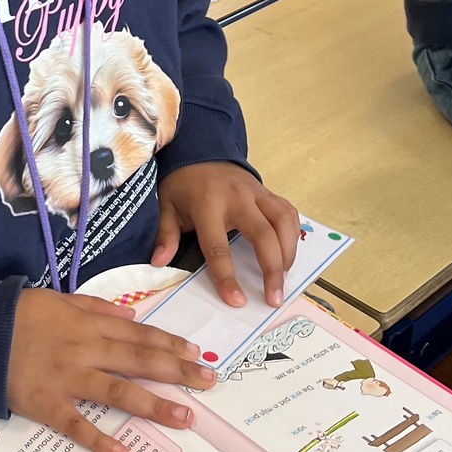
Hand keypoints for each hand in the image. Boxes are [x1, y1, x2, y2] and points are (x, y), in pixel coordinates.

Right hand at [6, 289, 215, 451]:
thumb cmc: (17, 315)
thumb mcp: (59, 300)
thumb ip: (96, 307)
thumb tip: (132, 315)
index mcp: (89, 325)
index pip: (139, 335)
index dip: (170, 345)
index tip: (197, 353)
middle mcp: (85, 350)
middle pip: (139, 361)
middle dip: (178, 371)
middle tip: (210, 381)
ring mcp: (68, 379)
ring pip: (118, 392)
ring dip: (154, 405)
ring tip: (185, 418)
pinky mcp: (46, 405)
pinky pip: (76, 425)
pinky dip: (98, 440)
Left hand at [152, 162, 300, 308]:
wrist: (201, 150)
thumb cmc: (183, 184)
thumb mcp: (167, 205)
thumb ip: (166, 234)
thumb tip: (159, 262)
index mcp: (208, 204)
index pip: (218, 246)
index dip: (227, 276)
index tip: (237, 301)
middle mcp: (237, 198)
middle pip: (263, 235)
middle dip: (272, 269)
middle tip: (274, 298)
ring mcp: (257, 193)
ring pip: (283, 222)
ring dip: (288, 252)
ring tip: (283, 278)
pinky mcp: (268, 191)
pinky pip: (288, 212)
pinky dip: (292, 234)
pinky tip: (287, 254)